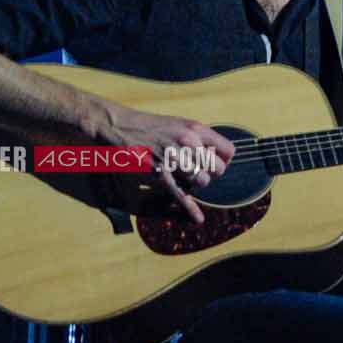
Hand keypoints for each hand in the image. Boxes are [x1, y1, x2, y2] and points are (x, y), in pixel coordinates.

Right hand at [98, 103, 234, 223]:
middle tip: (194, 173)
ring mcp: (173, 157)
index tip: (214, 165)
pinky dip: (190, 208)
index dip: (223, 161)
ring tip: (181, 178)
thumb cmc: (147, 126)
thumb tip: (215, 154)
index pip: (228, 151)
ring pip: (202, 182)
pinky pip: (180, 193)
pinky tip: (197, 218)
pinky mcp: (157, 171)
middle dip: (209, 174)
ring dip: (194, 184)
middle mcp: (188, 141)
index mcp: (195, 128)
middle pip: (218, 170)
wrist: (115, 125)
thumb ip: (198, 137)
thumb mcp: (177, 124)